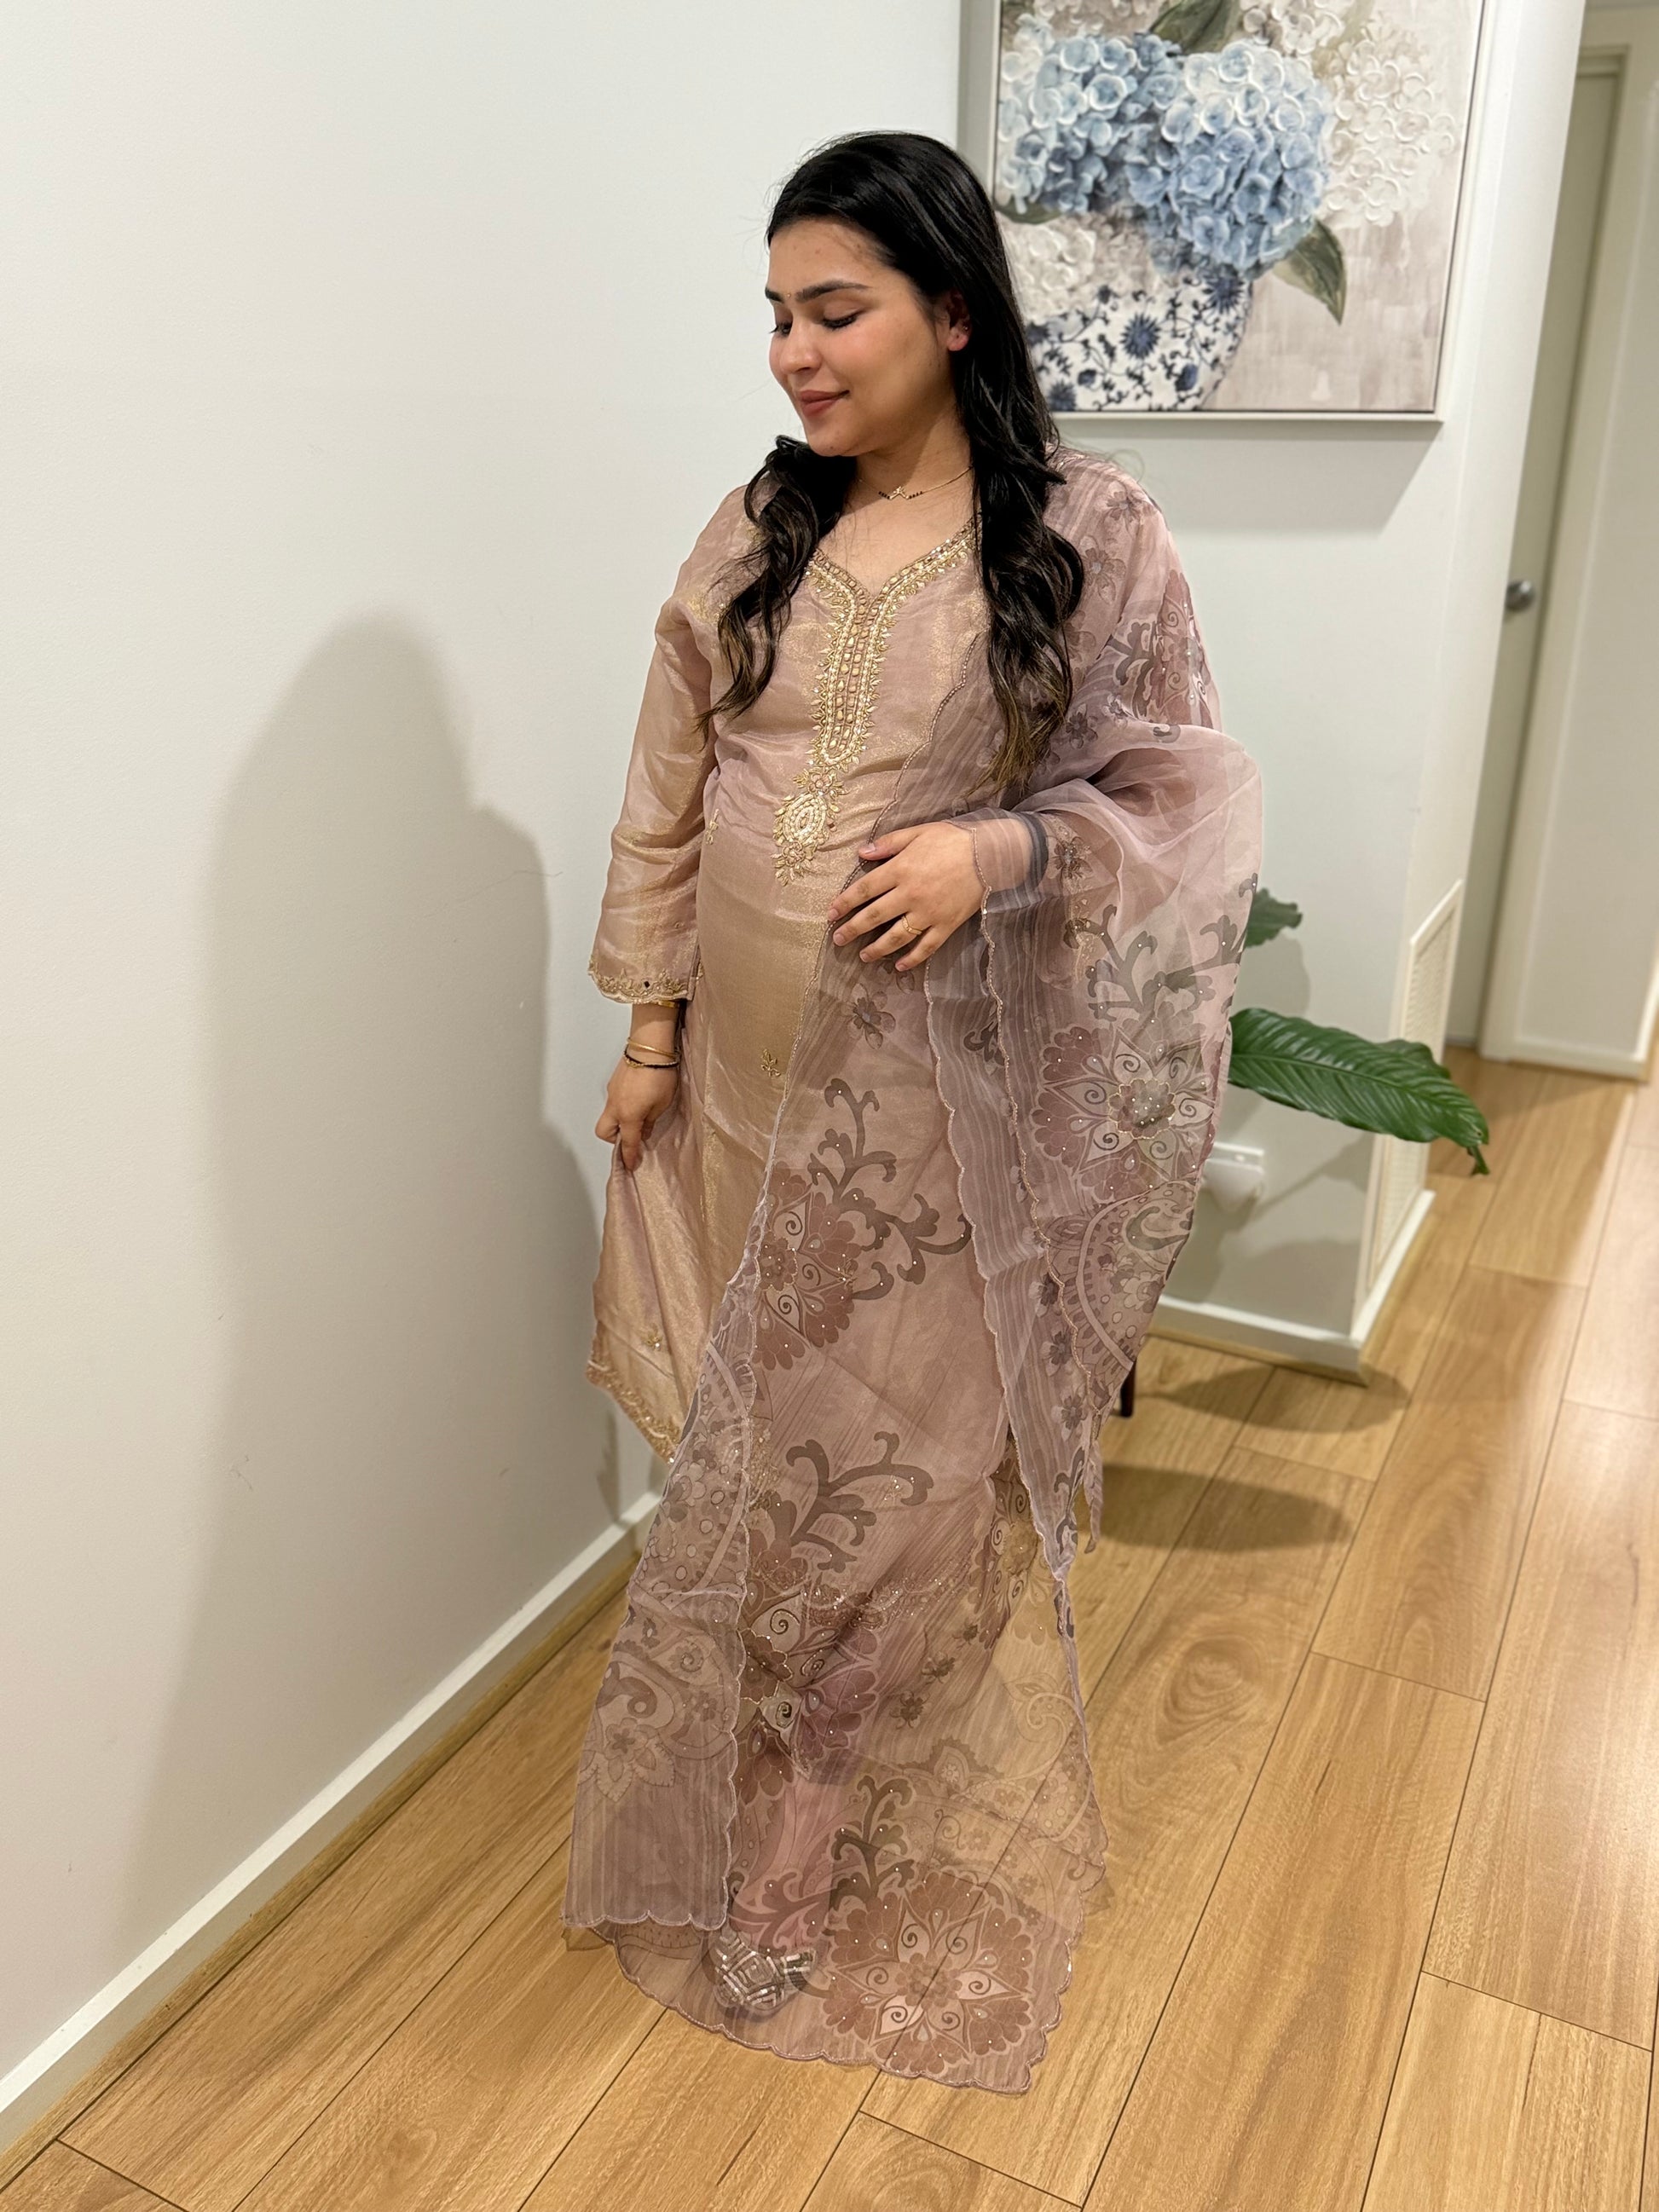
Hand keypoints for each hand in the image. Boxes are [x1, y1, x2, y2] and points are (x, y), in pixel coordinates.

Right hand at [596, 1058, 677, 1171]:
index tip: (630, 1165)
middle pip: (604, 1132)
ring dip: (619, 1121)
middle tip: (631, 1138)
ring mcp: (611, 1093)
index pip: (627, 1142)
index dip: (629, 1156)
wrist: (649, 1046)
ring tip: (638, 1117)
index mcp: (628, 1116)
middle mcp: (615, 1106)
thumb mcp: (662, 1104)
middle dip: (615, 1140)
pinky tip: (636, 1100)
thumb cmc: (659, 1074)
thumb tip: (644, 1131)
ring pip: (608, 1115)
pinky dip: (621, 1107)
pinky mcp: (613, 1082)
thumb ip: (650, 1121)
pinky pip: (613, 1102)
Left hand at [827, 821, 980, 970]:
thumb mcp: (918, 832)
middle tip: (837, 939)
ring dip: (877, 948)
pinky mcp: (946, 924)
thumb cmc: (953, 839)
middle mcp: (910, 894)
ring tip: (863, 956)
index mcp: (900, 869)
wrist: (991, 853)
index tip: (831, 914)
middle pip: (874, 916)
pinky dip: (912, 958)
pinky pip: (926, 946)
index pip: (864, 889)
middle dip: (852, 929)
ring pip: (896, 936)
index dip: (844, 903)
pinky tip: (899, 966)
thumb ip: (889, 843)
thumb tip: (862, 852)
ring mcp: (929, 912)